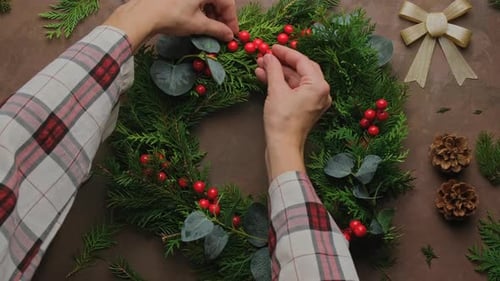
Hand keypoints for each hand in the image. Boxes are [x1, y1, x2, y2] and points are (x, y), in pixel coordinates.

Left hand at [104, 0, 238, 50]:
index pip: (227, 3)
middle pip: (217, 0)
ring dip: (211, 15)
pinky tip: (198, 22)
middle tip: (222, 34)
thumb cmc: (173, 16)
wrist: (144, 14)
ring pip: (206, 0)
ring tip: (210, 30)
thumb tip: (229, 35)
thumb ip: (217, 29)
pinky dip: (200, 10)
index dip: (231, 20)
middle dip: (221, 18)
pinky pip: (196, 0)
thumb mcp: (198, 25)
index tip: (232, 34)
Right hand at [255, 45, 330, 178]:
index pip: (302, 61)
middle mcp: (321, 92)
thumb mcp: (276, 90)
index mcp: (318, 85)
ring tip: (260, 66)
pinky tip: (265, 77)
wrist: (283, 146)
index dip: (285, 52)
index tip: (271, 47)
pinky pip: (295, 90)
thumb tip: (268, 56)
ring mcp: (314, 101)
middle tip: (266, 56)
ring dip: (278, 73)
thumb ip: (274, 69)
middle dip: (281, 62)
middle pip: (301, 69)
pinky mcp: (306, 108)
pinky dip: (281, 84)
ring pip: (296, 80)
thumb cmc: (282, 120)